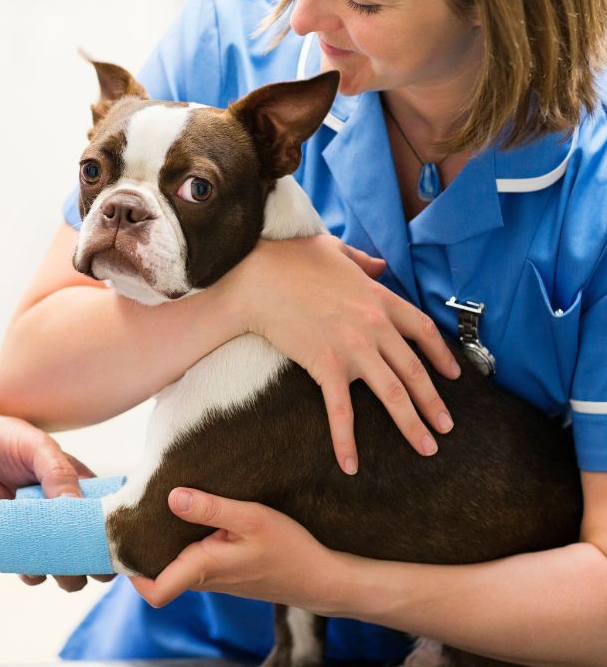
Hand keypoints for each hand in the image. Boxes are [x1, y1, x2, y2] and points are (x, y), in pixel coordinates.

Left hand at [0, 413, 102, 591]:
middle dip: (94, 561)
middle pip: (94, 548)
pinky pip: (34, 572)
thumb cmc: (8, 442)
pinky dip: (34, 574)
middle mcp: (68, 513)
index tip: (114, 544)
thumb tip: (76, 505)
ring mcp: (44, 533)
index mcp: (84, 487)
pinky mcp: (18, 547)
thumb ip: (59, 473)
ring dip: (67, 575)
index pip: (111, 515)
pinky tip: (27, 563)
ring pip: (68, 567)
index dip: (115, 532)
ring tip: (57, 567)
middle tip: (84, 562)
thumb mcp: (39, 448)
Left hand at [130, 488, 340, 614]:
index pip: (154, 591)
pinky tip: (193, 514)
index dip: (131, 572)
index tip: (123, 539)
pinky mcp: (226, 571)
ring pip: (176, 564)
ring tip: (160, 505)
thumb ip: (211, 508)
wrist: (319, 577)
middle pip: (159, 573)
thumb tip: (172, 497)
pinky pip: (194, 559)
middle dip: (144, 547)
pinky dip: (186, 540)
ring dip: (165, 540)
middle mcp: (204, 578)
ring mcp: (215, 577)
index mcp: (204, 569)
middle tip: (136, 511)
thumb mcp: (251, 518)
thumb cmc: (288, 548)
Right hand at [234, 235, 459, 473]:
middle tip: (446, 427)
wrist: (258, 279)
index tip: (453, 375)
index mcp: (379, 298)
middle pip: (415, 370)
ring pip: (393, 393)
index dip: (442, 355)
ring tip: (426, 447)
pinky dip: (347, 440)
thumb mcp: (333, 249)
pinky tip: (351, 464)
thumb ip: (363, 260)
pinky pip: (341, 410)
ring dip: (412, 424)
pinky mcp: (326, 365)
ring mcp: (353, 348)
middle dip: (434, 402)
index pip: (422, 330)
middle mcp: (374, 326)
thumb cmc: (291, 260)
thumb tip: (380, 265)